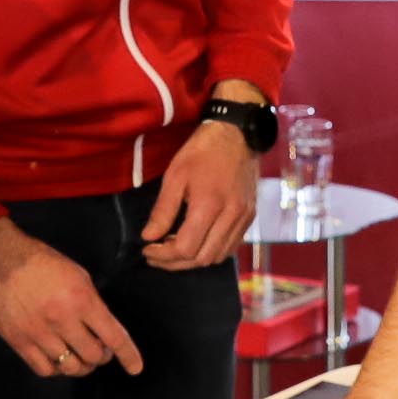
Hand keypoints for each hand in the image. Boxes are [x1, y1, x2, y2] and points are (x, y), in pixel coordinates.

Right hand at [0, 221, 141, 380]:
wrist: (0, 259)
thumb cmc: (41, 262)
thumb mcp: (78, 275)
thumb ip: (93, 303)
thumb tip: (103, 329)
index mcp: (81, 299)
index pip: (114, 337)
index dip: (128, 356)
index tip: (135, 367)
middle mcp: (62, 320)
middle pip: (93, 356)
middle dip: (101, 356)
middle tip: (98, 349)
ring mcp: (39, 333)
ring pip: (70, 367)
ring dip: (80, 365)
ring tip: (78, 356)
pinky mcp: (19, 341)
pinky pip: (45, 370)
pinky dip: (56, 369)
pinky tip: (58, 359)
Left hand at [143, 116, 260, 271]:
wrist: (237, 135)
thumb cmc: (201, 151)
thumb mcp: (175, 175)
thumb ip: (162, 210)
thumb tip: (148, 237)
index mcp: (209, 204)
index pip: (186, 248)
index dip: (163, 255)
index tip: (147, 250)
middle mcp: (231, 216)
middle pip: (202, 259)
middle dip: (175, 263)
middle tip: (157, 255)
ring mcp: (244, 218)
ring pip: (218, 257)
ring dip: (193, 261)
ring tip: (174, 249)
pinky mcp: (250, 217)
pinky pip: (230, 247)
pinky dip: (210, 252)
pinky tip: (196, 241)